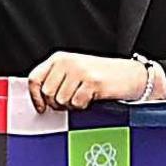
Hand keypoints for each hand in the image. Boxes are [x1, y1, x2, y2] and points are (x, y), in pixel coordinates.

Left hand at [27, 50, 155, 111]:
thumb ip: (56, 81)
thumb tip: (39, 100)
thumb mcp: (74, 73)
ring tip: (83, 98)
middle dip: (57, 103)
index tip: (41, 107)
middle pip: (47, 92)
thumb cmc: (101, 76)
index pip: (35, 78)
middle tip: (70, 102)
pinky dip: (84, 106)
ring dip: (72, 105)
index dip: (35, 96)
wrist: (130, 75)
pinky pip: (77, 103)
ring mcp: (80, 70)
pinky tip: (92, 98)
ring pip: (61, 100)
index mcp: (60, 58)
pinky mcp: (92, 81)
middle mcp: (68, 62)